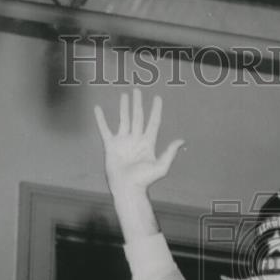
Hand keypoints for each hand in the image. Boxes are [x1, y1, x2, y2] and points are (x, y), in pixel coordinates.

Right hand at [93, 88, 183, 207]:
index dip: (156, 110)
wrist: (127, 188)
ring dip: (124, 107)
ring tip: (124, 95)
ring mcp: (123, 142)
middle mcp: (136, 140)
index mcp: (148, 143)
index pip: (153, 122)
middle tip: (137, 90)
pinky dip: (100, 119)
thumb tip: (181, 141)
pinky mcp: (111, 146)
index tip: (158, 98)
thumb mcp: (161, 166)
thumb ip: (170, 152)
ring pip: (123, 119)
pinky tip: (98, 109)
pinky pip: (104, 129)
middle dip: (138, 104)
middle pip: (138, 117)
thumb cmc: (144, 181)